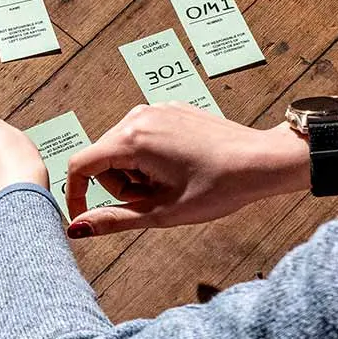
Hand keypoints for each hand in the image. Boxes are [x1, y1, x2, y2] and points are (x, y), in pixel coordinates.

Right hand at [64, 104, 306, 236]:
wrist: (261, 161)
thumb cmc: (219, 187)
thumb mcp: (162, 211)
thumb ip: (114, 219)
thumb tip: (77, 229)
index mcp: (132, 139)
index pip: (80, 165)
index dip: (76, 195)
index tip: (84, 216)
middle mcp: (138, 116)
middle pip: (103, 159)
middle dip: (121, 186)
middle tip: (155, 200)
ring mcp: (156, 109)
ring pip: (123, 149)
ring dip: (137, 173)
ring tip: (170, 184)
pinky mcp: (170, 110)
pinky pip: (143, 137)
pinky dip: (151, 159)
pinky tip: (179, 169)